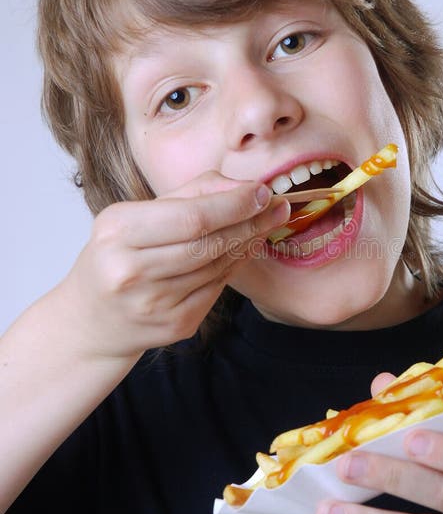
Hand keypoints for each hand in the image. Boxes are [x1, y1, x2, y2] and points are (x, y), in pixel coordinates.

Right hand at [58, 173, 288, 360]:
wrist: (93, 319)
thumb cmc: (119, 255)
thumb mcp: (137, 215)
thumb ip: (189, 194)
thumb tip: (243, 186)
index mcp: (117, 233)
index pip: (191, 216)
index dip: (234, 204)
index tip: (263, 191)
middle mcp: (130, 271)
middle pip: (208, 243)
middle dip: (251, 221)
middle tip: (278, 206)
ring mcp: (153, 305)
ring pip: (217, 266)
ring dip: (248, 242)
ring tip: (266, 223)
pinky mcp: (174, 327)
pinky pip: (217, 289)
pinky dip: (235, 266)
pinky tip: (246, 249)